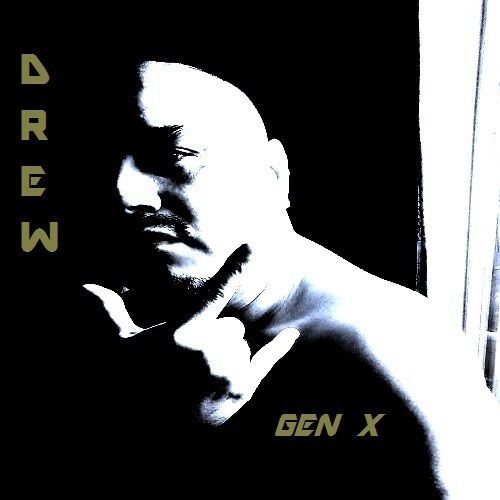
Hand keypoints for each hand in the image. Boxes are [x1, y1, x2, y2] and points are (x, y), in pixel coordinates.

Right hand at [83, 247, 299, 425]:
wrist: (144, 438)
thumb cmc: (130, 386)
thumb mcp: (118, 347)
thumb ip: (108, 312)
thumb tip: (84, 285)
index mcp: (183, 334)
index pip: (215, 291)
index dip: (235, 267)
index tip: (254, 245)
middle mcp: (211, 351)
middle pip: (231, 326)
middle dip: (217, 334)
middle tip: (193, 354)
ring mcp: (229, 373)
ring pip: (241, 344)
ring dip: (228, 351)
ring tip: (202, 372)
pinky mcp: (242, 392)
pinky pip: (266, 361)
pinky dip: (279, 347)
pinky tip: (290, 335)